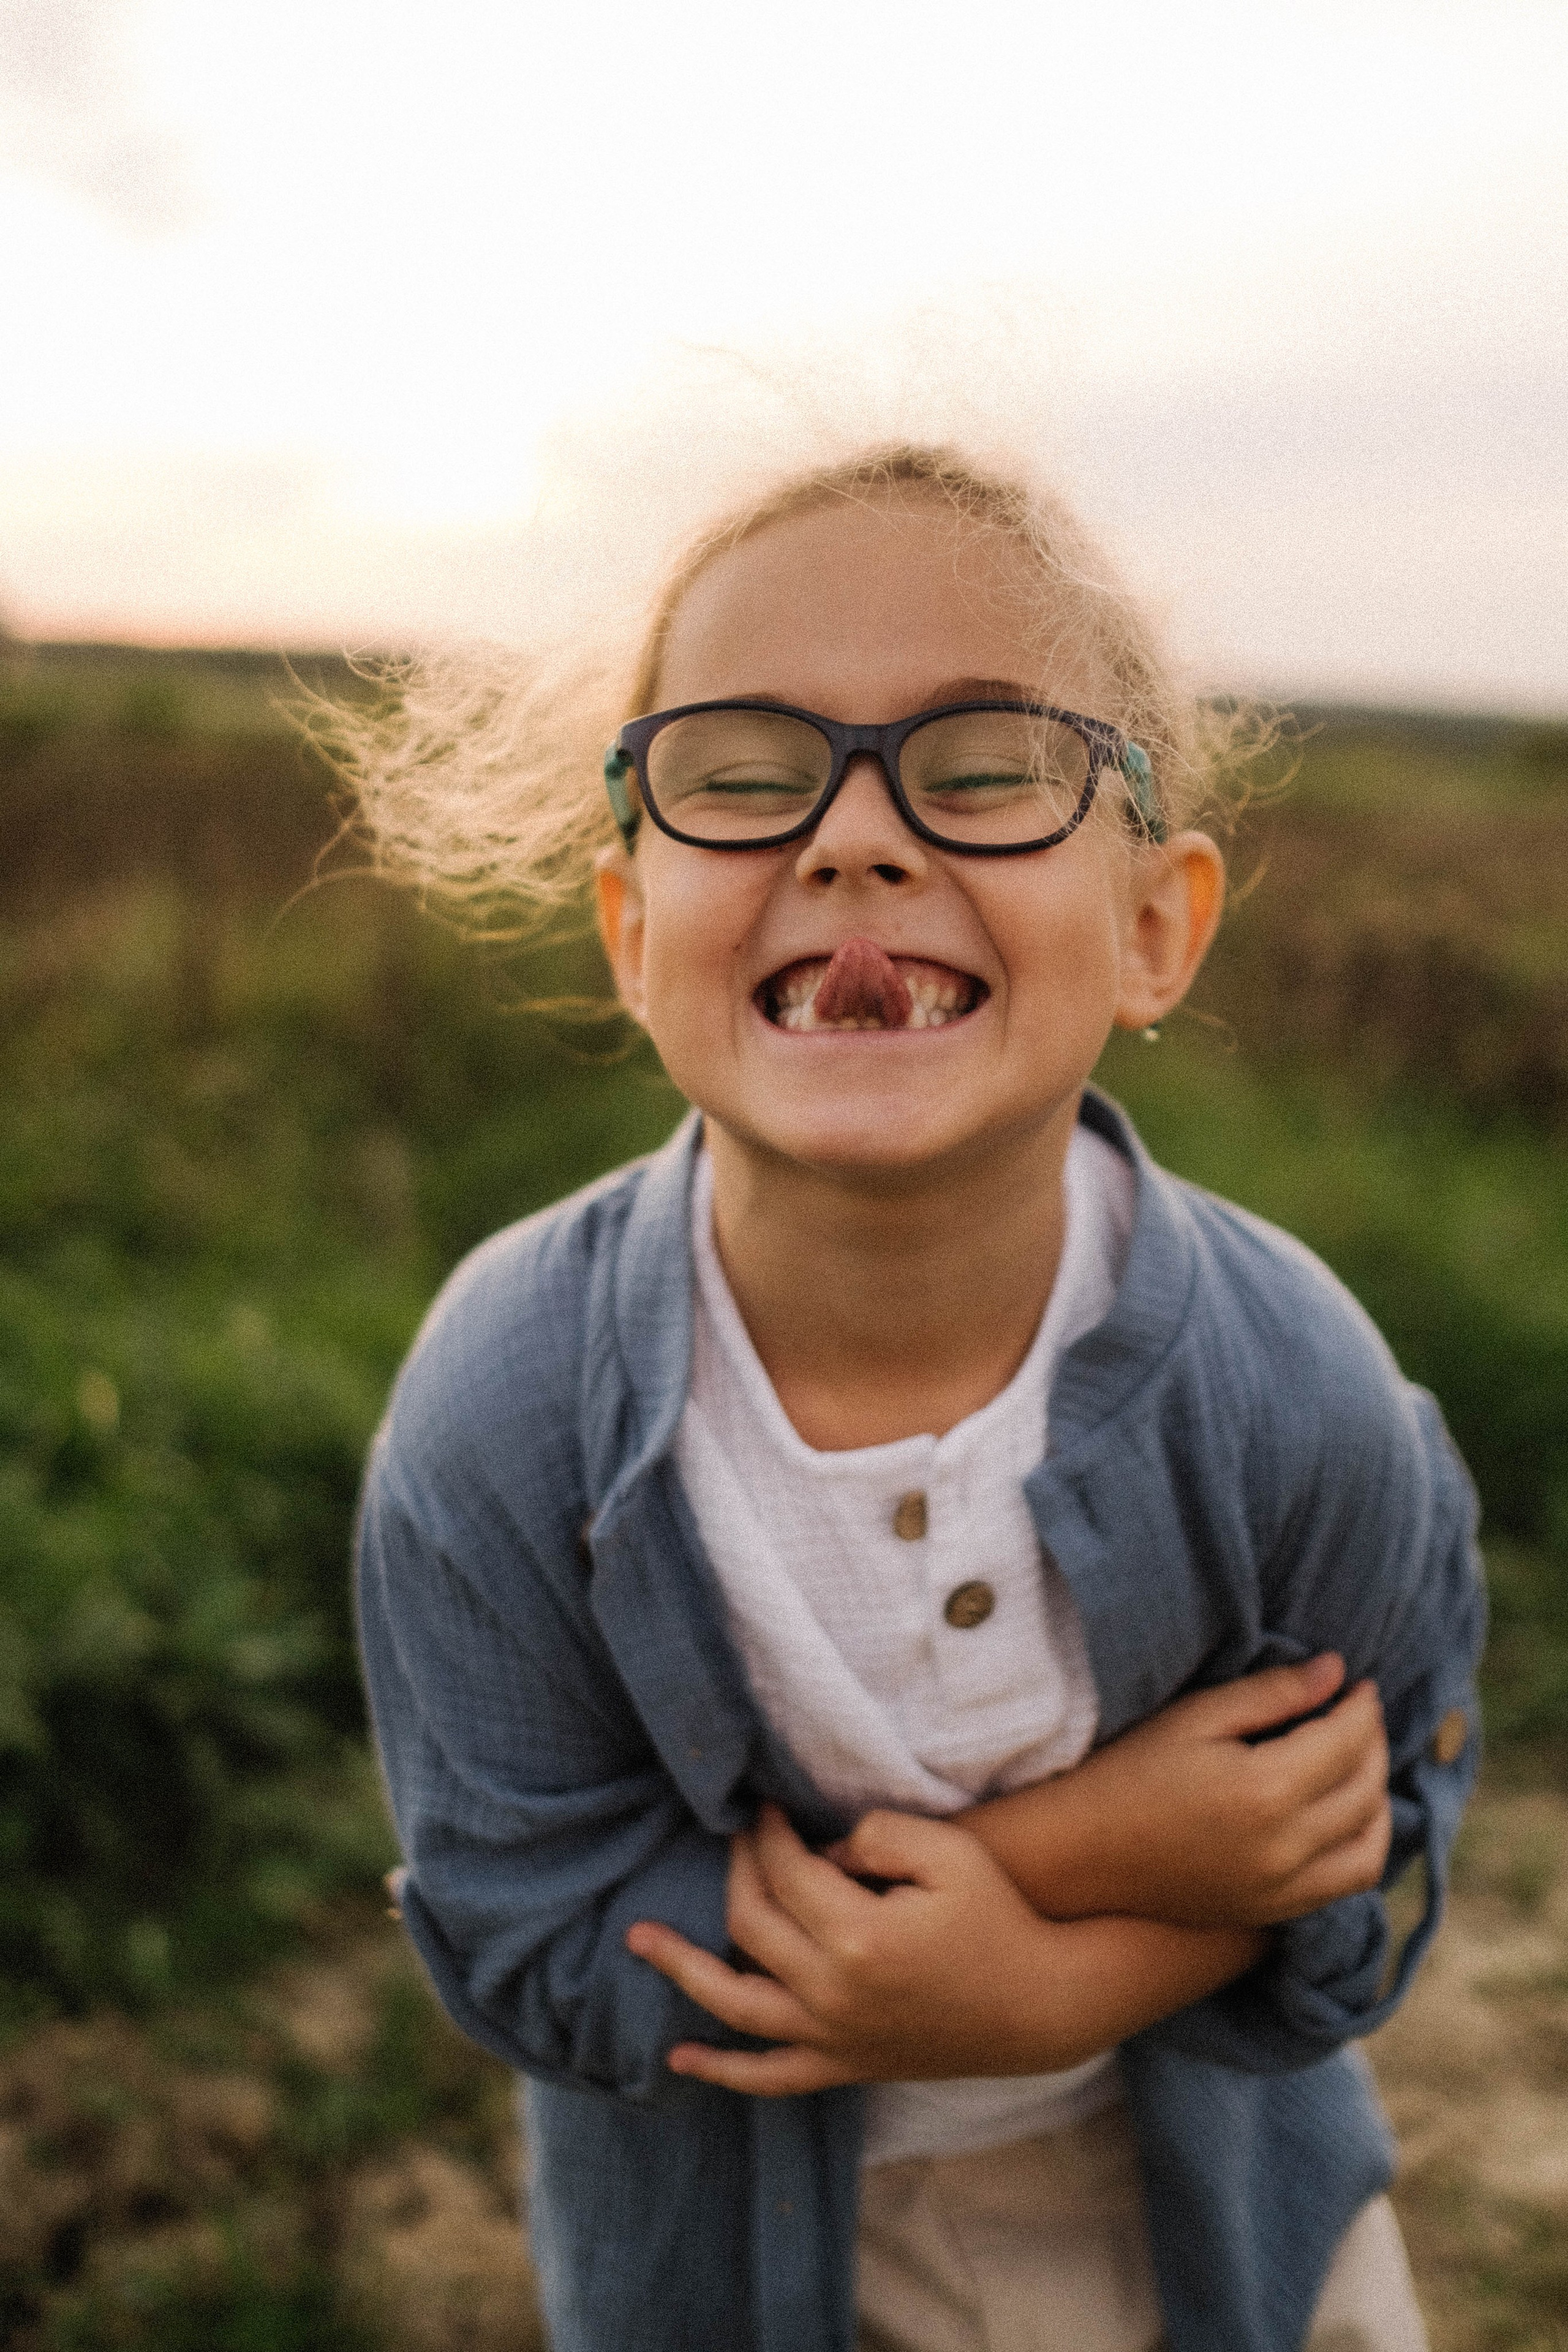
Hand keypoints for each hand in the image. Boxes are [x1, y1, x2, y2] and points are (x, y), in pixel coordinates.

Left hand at [626, 1802, 1082, 2096]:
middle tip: (740, 1835)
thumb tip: (818, 1848)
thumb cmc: (996, 1916)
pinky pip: (769, 2077)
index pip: (785, 1870)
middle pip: (752, 1922)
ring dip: (683, 1968)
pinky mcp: (845, 2066)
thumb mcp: (948, 1852)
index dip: (769, 1831)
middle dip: (739, 1870)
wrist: (1039, 2004)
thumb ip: (875, 1834)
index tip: (765, 1805)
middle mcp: (833, 1994)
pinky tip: (681, 2058)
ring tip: (637, 1939)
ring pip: (736, 2003)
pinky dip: (721, 2070)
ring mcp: (834, 2038)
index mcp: (857, 1936)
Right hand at [967, 1653, 1391, 1928]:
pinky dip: (1364, 1847)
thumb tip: (1336, 1670)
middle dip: (1374, 1743)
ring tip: (1361, 1763)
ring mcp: (1282, 1890)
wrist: (1083, 1853)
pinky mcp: (1273, 1913)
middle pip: (1365, 1790)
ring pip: (1371, 1846)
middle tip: (1361, 1712)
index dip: (1361, 1707)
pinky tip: (1347, 1817)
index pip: (1345, 1742)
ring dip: (1379, 1800)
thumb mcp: (1194, 1717)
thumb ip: (1271, 1693)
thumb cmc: (1129, 1770)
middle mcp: (1284, 1848)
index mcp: (1264, 1790)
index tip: (1359, 1683)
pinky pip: (1348, 1885)